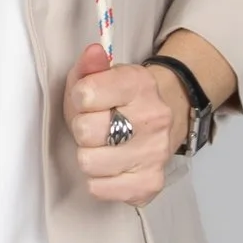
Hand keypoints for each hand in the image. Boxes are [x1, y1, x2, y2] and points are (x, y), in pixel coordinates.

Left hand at [63, 43, 184, 206]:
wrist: (164, 120)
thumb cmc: (121, 101)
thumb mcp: (103, 75)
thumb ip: (90, 65)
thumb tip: (93, 53)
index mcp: (139, 84)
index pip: (85, 94)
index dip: (78, 99)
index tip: (89, 101)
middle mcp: (153, 118)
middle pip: (85, 131)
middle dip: (82, 129)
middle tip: (96, 127)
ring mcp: (154, 153)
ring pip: (89, 162)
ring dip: (89, 156)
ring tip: (103, 147)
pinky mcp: (149, 183)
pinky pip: (99, 189)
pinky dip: (98, 181)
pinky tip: (110, 167)